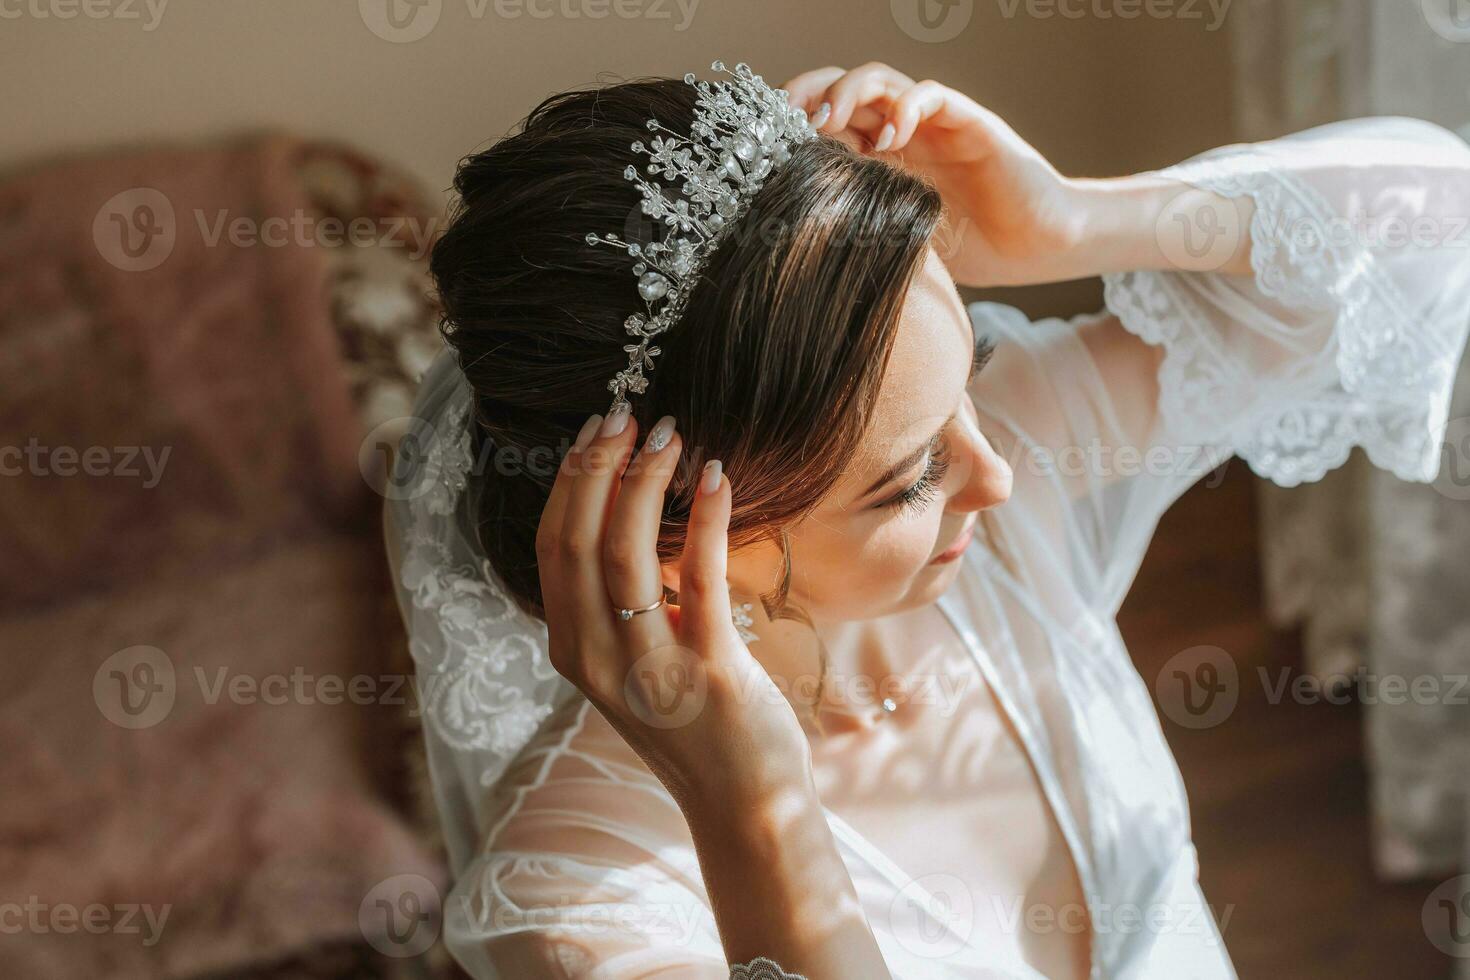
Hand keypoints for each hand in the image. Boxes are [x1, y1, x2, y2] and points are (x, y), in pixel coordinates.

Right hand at [535, 411, 812, 811]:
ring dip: (644, 482)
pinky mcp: (707, 673)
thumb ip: (619, 601)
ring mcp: (646, 669)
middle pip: (575, 540)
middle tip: (627, 414)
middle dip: (597, 466)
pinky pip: (697, 580)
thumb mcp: (635, 658)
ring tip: (669, 433)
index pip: (550, 547)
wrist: (744, 801)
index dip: (568, 481)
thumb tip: (628, 512)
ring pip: (623, 554)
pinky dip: (704, 518)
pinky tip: (717, 476)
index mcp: (571, 648)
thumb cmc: (695, 720)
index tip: (595, 430)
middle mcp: (594, 658)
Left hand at [781, 63, 1087, 286]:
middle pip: (846, 91)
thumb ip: (859, 230)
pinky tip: (891, 135)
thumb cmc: (974, 249)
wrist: (1037, 247)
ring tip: (828, 119)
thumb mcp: (898, 243)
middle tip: (783, 117)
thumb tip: (792, 250)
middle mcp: (903, 134)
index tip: (761, 143)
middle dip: (809, 94)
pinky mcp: (970, 123)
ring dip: (849, 91)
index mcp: (880, 160)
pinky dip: (907, 106)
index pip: (828, 125)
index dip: (794, 125)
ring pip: (883, 81)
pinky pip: (933, 95)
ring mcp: (935, 124)